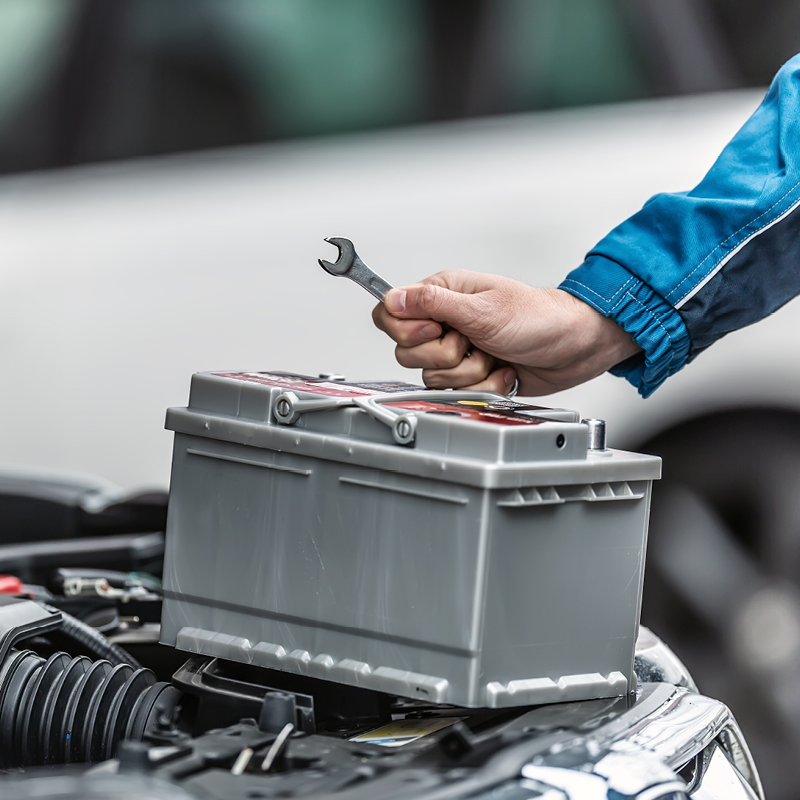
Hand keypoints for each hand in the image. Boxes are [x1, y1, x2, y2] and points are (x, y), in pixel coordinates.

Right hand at [372, 270, 640, 395]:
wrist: (574, 348)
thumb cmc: (539, 318)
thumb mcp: (483, 309)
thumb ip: (432, 303)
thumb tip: (393, 297)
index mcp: (443, 294)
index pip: (391, 314)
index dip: (407, 329)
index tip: (437, 330)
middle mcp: (445, 321)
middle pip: (407, 351)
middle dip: (445, 356)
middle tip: (472, 342)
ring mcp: (457, 350)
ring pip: (432, 376)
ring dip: (469, 372)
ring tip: (493, 356)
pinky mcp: (470, 375)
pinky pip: (456, 392)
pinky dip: (483, 386)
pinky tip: (501, 371)